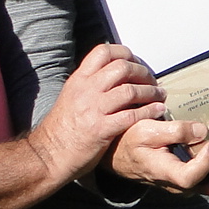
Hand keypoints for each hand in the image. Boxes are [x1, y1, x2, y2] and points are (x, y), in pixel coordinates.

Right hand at [25, 43, 165, 181]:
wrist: (47, 156)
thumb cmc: (59, 131)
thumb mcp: (70, 98)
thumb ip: (88, 85)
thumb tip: (110, 76)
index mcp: (78, 80)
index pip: (104, 52)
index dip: (125, 53)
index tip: (137, 61)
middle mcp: (86, 90)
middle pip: (122, 67)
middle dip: (143, 72)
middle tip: (152, 80)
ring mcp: (93, 109)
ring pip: (130, 90)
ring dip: (150, 91)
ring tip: (160, 95)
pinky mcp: (101, 129)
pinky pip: (131, 115)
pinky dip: (149, 111)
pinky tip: (158, 111)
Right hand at [109, 119, 208, 194]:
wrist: (118, 155)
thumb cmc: (130, 141)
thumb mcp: (146, 129)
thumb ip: (174, 131)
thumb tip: (201, 131)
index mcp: (165, 172)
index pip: (190, 177)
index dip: (204, 164)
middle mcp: (177, 183)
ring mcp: (184, 182)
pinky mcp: (188, 176)